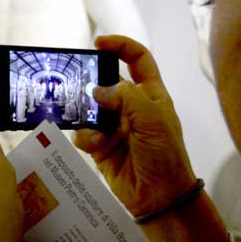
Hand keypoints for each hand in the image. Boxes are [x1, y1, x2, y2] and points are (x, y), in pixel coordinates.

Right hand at [73, 36, 197, 217]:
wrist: (159, 198)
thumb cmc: (165, 155)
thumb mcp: (152, 119)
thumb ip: (125, 97)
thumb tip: (96, 90)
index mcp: (151, 95)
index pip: (137, 59)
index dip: (120, 46)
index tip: (98, 43)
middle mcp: (131, 108)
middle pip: (106, 83)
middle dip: (91, 83)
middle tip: (75, 83)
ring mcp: (114, 127)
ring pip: (89, 109)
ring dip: (85, 114)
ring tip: (86, 122)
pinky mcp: (100, 147)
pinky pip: (83, 133)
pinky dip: (85, 137)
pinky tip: (94, 145)